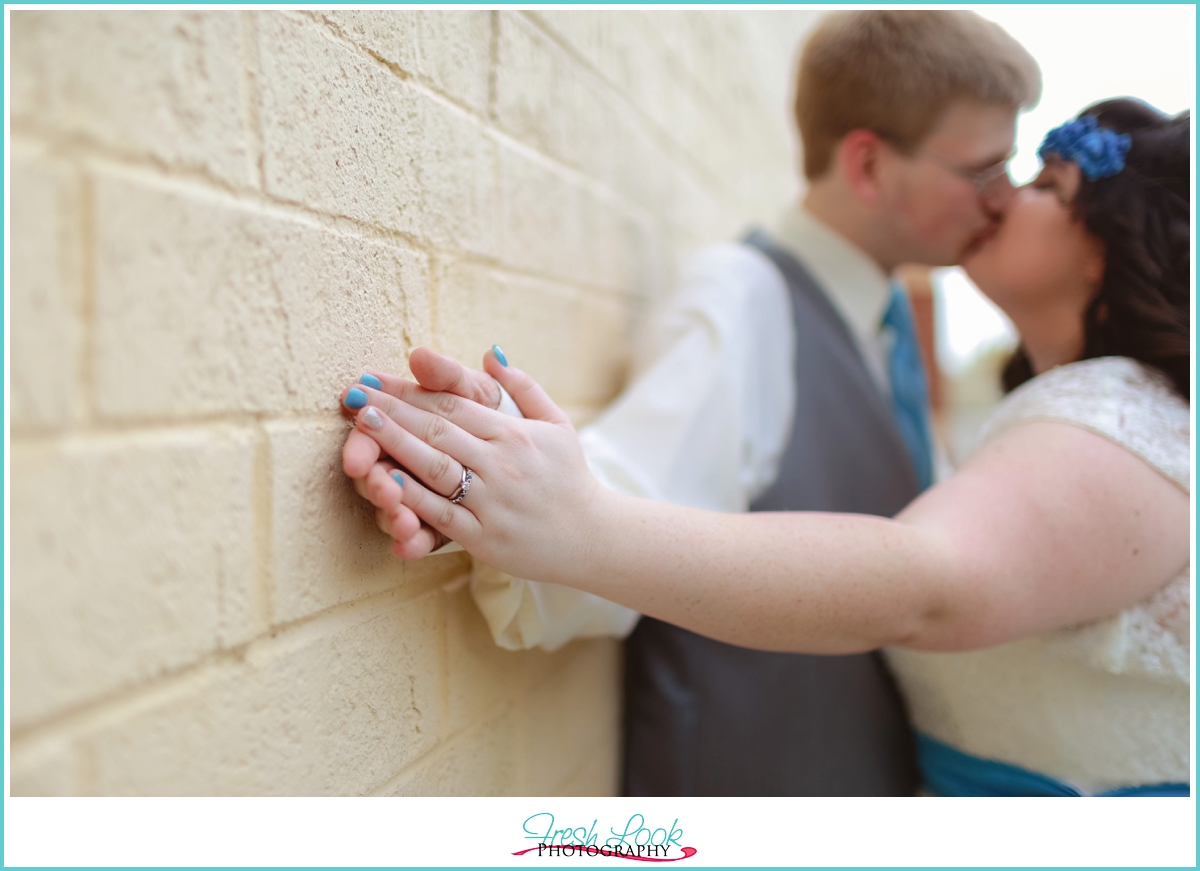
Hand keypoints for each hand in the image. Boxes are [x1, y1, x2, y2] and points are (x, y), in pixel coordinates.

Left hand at [343, 348, 607, 582]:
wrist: (593, 537)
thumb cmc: (570, 478)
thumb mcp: (556, 424)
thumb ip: (523, 387)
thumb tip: (489, 353)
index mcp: (514, 434)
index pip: (453, 406)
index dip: (410, 391)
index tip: (376, 379)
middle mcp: (502, 464)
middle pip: (437, 431)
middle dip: (392, 412)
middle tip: (355, 396)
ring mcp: (492, 501)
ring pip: (435, 468)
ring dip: (395, 445)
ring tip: (361, 427)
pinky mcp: (485, 537)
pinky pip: (442, 515)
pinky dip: (413, 498)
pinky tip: (385, 483)